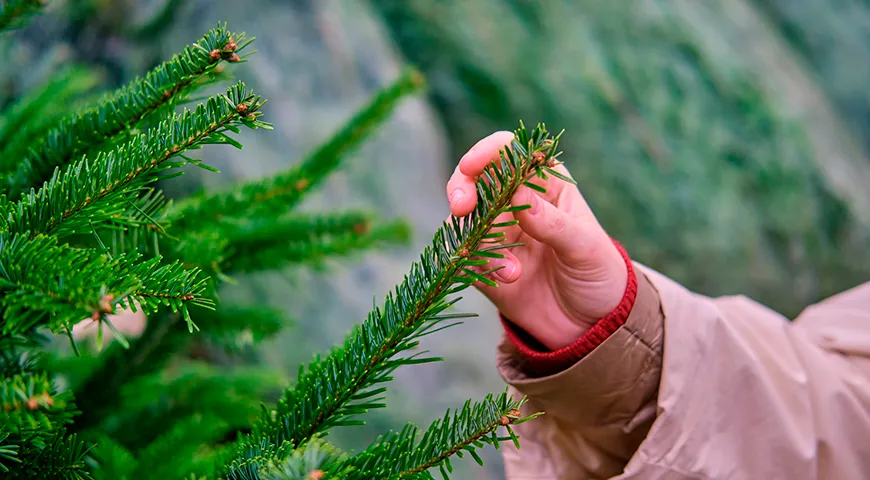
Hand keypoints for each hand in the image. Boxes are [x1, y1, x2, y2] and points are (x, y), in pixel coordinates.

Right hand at [446, 131, 628, 349]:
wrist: (591, 324)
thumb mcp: (585, 247)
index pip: (510, 152)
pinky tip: (510, 279)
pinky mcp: (483, 264)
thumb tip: (519, 194)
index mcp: (545, 183)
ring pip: (464, 219)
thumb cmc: (599, 274)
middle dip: (462, 189)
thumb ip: (553, 222)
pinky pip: (465, 256)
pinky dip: (479, 265)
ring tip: (513, 272)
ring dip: (478, 240)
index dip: (488, 152)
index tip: (471, 165)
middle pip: (474, 180)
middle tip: (462, 208)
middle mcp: (515, 202)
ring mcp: (497, 233)